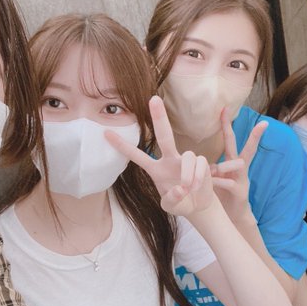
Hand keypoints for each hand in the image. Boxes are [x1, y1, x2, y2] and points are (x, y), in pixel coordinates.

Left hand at [105, 95, 214, 216]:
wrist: (199, 206)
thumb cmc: (181, 202)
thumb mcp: (171, 206)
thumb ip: (172, 200)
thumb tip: (181, 188)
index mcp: (156, 169)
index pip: (136, 155)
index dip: (122, 145)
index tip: (105, 133)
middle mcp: (169, 160)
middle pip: (163, 135)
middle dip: (159, 117)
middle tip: (153, 99)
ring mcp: (185, 160)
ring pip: (187, 156)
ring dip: (187, 174)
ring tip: (188, 188)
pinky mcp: (201, 162)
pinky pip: (199, 163)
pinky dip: (197, 177)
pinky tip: (196, 186)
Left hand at [210, 107, 266, 222]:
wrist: (229, 218)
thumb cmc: (219, 195)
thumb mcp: (213, 177)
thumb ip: (208, 167)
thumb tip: (197, 158)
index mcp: (231, 162)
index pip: (230, 139)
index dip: (227, 124)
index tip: (225, 108)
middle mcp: (240, 169)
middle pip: (247, 148)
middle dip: (255, 136)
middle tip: (263, 124)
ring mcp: (242, 180)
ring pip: (239, 164)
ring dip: (223, 165)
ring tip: (212, 171)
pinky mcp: (240, 192)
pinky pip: (228, 182)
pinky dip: (217, 181)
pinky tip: (209, 184)